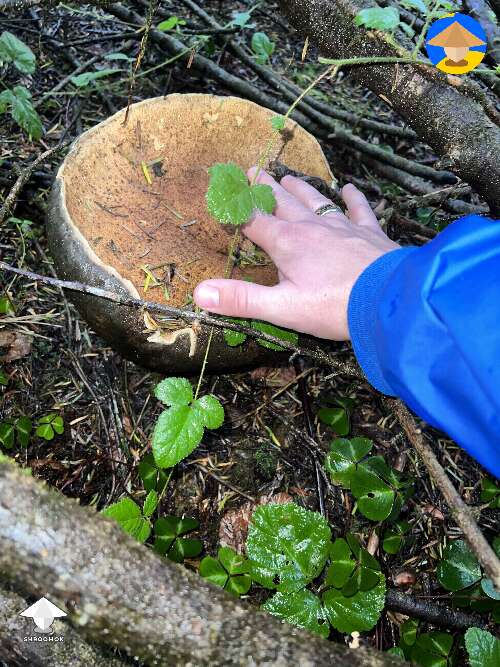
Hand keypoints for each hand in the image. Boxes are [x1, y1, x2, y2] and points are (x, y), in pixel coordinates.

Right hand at [194, 168, 398, 339]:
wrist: (390, 302)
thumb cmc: (334, 307)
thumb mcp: (282, 308)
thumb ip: (241, 299)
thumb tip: (200, 293)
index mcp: (287, 243)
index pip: (253, 221)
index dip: (236, 208)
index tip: (224, 193)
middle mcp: (312, 227)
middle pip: (282, 203)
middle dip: (265, 188)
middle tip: (254, 169)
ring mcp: (342, 227)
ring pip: (316, 201)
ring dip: (300, 189)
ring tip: (288, 176)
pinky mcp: (369, 233)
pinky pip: (359, 209)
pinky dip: (352, 198)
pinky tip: (349, 188)